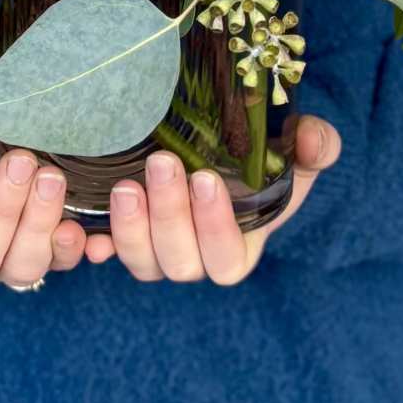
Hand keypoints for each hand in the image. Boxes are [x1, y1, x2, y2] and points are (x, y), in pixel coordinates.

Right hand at [0, 102, 88, 284]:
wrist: (8, 149)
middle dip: (1, 210)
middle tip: (21, 162)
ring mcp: (12, 262)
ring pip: (23, 265)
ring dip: (38, 223)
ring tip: (52, 178)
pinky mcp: (53, 257)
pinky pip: (64, 264)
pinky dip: (72, 249)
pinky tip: (78, 225)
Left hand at [83, 114, 341, 284]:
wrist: (219, 145)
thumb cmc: (263, 156)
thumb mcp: (296, 148)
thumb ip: (315, 146)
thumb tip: (315, 140)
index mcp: (238, 248)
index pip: (227, 260)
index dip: (216, 228)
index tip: (208, 179)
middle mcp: (195, 257)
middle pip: (180, 262)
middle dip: (170, 215)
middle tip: (163, 163)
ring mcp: (156, 250)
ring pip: (142, 262)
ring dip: (131, 228)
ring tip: (126, 185)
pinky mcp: (123, 234)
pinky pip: (105, 253)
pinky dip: (96, 244)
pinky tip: (86, 228)